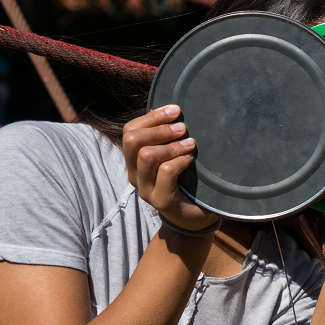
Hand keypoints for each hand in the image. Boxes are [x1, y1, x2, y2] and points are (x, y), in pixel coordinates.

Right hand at [122, 105, 217, 230]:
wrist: (194, 216)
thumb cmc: (186, 180)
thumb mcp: (173, 155)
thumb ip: (167, 137)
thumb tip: (172, 108)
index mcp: (134, 160)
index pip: (130, 131)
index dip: (152, 117)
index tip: (176, 110)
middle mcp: (135, 174)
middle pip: (133, 140)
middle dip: (160, 129)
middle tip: (183, 128)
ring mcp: (146, 189)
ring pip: (148, 155)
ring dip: (172, 145)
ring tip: (191, 144)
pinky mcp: (161, 200)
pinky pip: (166, 172)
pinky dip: (181, 161)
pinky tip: (191, 159)